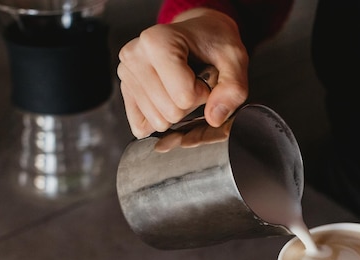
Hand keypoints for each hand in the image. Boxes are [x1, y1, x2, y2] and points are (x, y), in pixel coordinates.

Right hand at [117, 8, 248, 137]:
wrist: (199, 33)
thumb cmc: (213, 42)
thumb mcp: (234, 59)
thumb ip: (233, 88)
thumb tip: (214, 117)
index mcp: (157, 42)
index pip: (184, 97)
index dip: (202, 93)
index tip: (203, 76)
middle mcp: (135, 55)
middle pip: (170, 112)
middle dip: (189, 104)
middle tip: (193, 81)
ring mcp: (125, 73)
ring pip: (157, 121)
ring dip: (176, 110)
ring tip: (180, 85)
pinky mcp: (125, 90)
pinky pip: (141, 125)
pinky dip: (161, 118)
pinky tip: (168, 97)